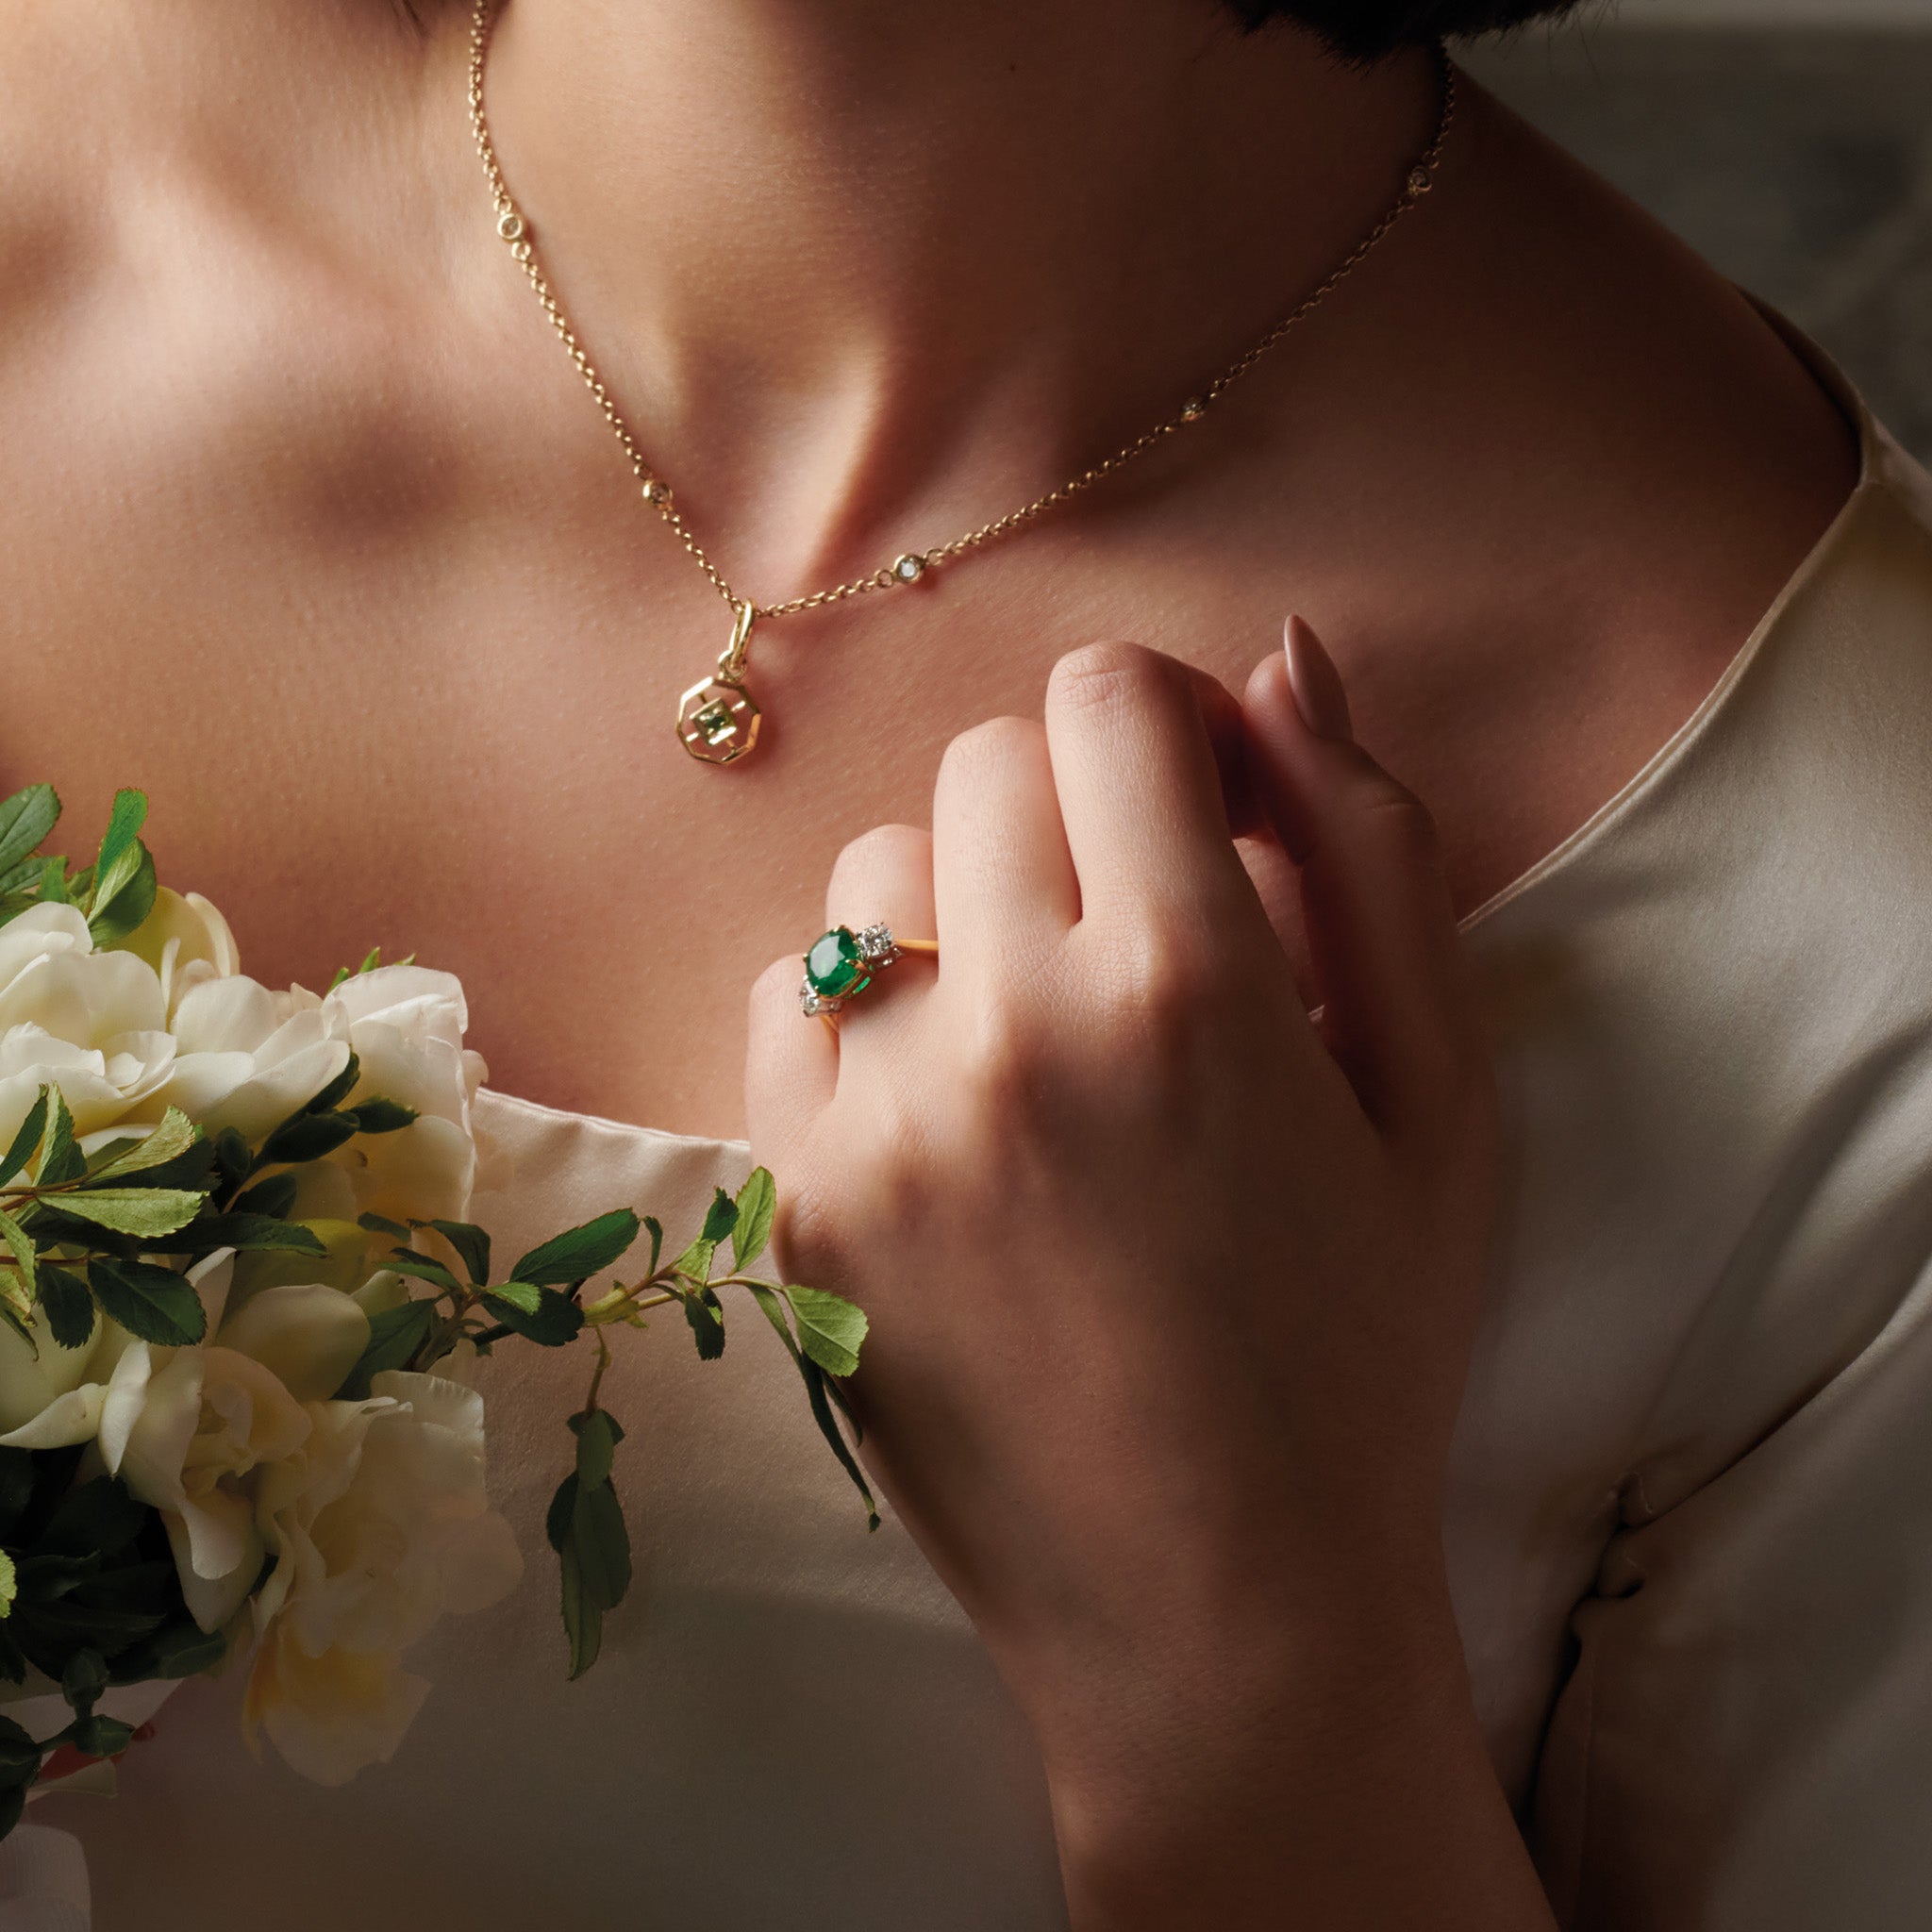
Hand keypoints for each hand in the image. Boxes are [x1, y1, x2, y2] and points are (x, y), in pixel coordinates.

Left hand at [747, 622, 1551, 1928]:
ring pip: (876, 874)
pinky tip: (953, 1102)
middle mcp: (1010, 1028)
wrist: (1216, 1604)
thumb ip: (1372, 855)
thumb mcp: (1441, 1101)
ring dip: (963, 907)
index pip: (1107, 697)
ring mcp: (878, 1120)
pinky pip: (790, 998)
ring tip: (1041, 1031)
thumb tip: (1286, 658)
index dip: (1163, 730)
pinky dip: (869, 1011)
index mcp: (1187, 982)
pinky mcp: (793, 1203)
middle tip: (1136, 936)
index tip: (1198, 813)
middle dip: (1071, 812)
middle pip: (986, 765)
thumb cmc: (1358, 1350)